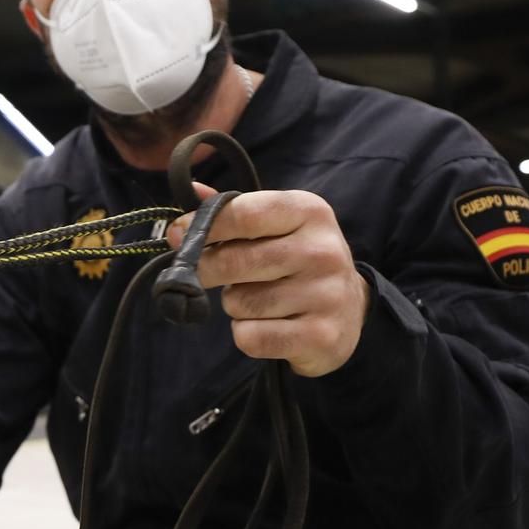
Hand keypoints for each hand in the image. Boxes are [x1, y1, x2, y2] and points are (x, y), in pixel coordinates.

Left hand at [167, 185, 369, 377]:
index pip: (243, 214)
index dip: (201, 226)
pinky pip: (250, 337)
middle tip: (207, 274)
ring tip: (257, 300)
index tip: (178, 237)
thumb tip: (190, 191)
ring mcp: (326, 295)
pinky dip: (247, 335)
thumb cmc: (296, 259)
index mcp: (309, 211)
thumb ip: (233, 209)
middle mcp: (322, 250)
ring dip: (235, 305)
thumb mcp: (276, 224)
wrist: (350, 309)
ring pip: (238, 303)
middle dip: (207, 271)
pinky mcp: (321, 336)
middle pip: (233, 261)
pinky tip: (269, 326)